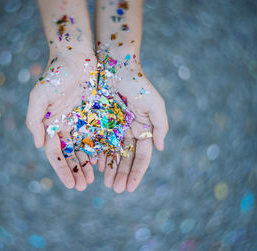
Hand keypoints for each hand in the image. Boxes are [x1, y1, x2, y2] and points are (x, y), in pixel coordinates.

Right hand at [26, 52, 96, 190]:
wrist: (76, 56)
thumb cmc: (55, 74)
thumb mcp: (39, 96)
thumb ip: (35, 120)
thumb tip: (38, 145)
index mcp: (51, 125)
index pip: (55, 154)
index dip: (62, 170)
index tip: (70, 184)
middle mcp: (65, 126)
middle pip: (70, 155)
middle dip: (76, 171)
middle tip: (83, 187)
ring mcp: (81, 122)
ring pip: (85, 149)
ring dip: (88, 165)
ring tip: (94, 180)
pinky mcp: (95, 115)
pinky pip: (98, 136)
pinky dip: (100, 150)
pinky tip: (105, 162)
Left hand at [97, 59, 168, 192]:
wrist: (116, 66)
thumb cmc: (138, 84)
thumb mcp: (154, 104)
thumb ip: (160, 126)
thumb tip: (161, 149)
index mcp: (143, 129)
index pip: (141, 157)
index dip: (137, 173)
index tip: (131, 188)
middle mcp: (128, 132)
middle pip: (125, 159)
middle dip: (122, 175)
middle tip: (116, 190)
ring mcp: (113, 128)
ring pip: (111, 154)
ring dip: (110, 170)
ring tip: (106, 184)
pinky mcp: (98, 122)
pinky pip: (97, 142)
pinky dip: (98, 155)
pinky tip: (95, 166)